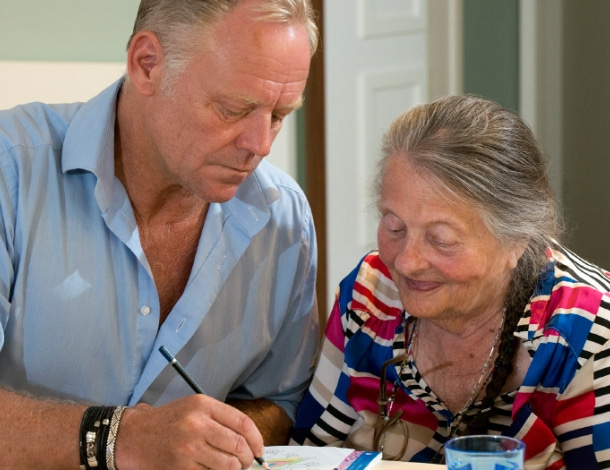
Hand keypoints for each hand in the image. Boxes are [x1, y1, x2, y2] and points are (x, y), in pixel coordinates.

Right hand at [114, 395, 264, 469]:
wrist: (133, 436)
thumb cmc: (168, 422)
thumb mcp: (194, 408)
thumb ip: (221, 421)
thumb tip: (249, 442)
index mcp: (203, 405)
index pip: (242, 423)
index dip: (256, 439)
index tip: (259, 449)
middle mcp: (197, 424)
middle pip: (238, 445)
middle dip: (248, 458)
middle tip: (246, 462)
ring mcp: (189, 447)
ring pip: (228, 465)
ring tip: (230, 467)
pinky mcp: (181, 467)